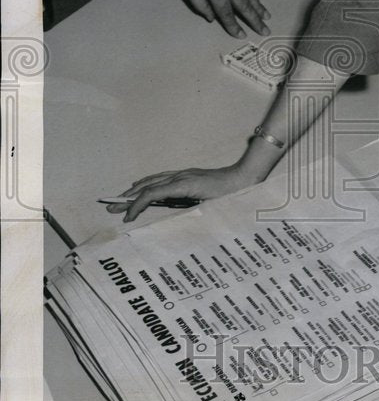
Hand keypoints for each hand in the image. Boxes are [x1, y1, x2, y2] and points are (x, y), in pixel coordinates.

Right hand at [106, 164, 256, 221]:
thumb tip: (174, 226)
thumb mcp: (211, 208)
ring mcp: (184, 174)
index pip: (152, 194)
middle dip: (129, 197)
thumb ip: (191, 214)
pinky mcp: (189, 175)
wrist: (247, 177)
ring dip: (136, 190)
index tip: (127, 219)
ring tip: (122, 198)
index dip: (136, 206)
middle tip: (110, 207)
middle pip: (148, 186)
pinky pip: (163, 178)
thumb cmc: (232, 195)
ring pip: (154, 180)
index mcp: (183, 185)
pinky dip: (149, 183)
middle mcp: (181, 177)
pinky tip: (145, 187)